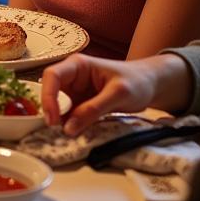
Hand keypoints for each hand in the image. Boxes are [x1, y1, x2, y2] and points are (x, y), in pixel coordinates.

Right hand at [41, 52, 192, 135]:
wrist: (151, 85)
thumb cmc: (137, 82)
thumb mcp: (118, 94)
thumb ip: (93, 110)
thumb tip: (68, 128)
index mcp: (77, 65)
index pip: (52, 76)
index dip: (48, 96)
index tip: (52, 119)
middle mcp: (72, 77)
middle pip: (50, 92)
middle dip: (52, 111)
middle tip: (57, 130)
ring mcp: (75, 92)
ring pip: (58, 106)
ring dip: (60, 120)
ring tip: (66, 135)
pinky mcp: (81, 105)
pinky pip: (69, 115)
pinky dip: (69, 125)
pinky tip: (74, 133)